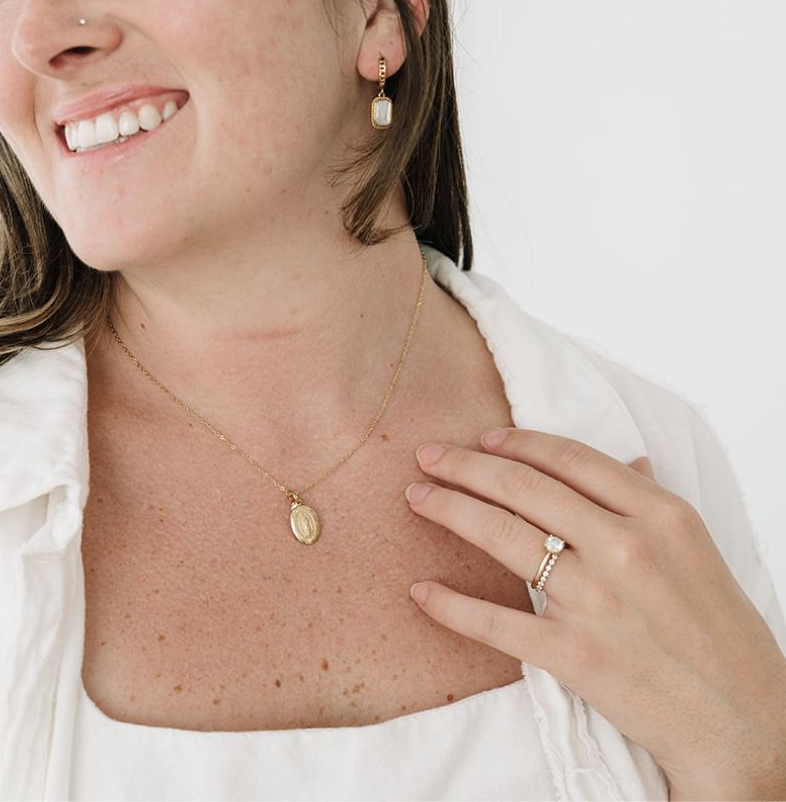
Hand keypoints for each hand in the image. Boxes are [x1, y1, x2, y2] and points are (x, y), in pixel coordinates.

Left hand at [403, 428, 785, 799]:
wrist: (744, 724)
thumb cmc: (721, 632)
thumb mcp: (697, 549)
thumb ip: (651, 501)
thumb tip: (628, 459)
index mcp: (659, 514)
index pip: (570, 458)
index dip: (517, 443)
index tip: (483, 439)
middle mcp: (625, 547)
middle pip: (524, 488)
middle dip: (466, 465)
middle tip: (428, 456)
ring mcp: (596, 600)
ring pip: (502, 537)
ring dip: (449, 511)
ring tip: (417, 497)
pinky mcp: (574, 654)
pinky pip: (497, 622)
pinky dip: (453, 606)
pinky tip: (422, 591)